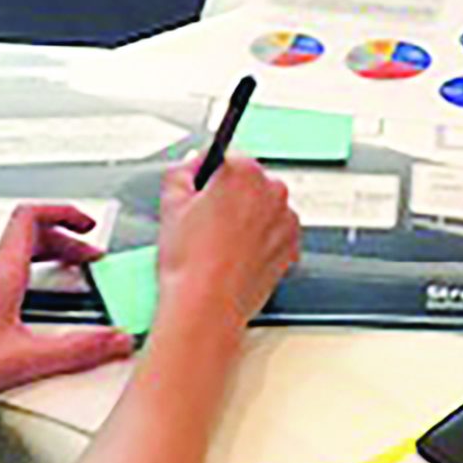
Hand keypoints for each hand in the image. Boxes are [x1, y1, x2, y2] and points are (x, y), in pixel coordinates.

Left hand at [0, 205, 135, 404]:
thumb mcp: (25, 359)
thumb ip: (77, 350)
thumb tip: (114, 340)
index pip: (32, 216)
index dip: (64, 212)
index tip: (87, 224)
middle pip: (25, 234)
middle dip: (62, 241)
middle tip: (83, 258)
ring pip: (3, 252)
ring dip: (35, 256)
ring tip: (54, 275)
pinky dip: (11, 275)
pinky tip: (13, 303)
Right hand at [155, 157, 298, 336]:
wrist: (206, 305)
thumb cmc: (190, 261)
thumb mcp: (170, 203)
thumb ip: (181, 172)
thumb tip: (192, 164)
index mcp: (244, 172)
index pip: (228, 157)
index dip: (208, 176)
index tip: (201, 189)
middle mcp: (273, 191)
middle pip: (249, 182)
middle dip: (230, 196)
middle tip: (205, 222)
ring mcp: (286, 220)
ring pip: (264, 208)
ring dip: (248, 217)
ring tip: (220, 244)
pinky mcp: (292, 246)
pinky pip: (276, 233)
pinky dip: (261, 240)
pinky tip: (236, 255)